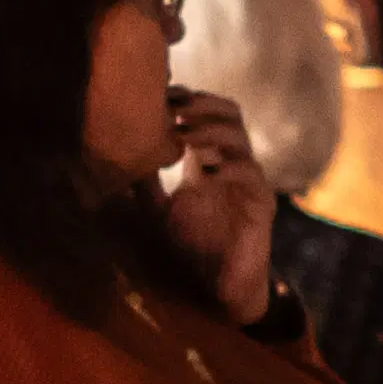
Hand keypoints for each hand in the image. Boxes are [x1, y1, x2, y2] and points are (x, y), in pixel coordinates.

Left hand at [157, 89, 279, 323]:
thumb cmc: (191, 247)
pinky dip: (228, 166)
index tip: (162, 97)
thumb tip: (121, 156)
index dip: (188, 99)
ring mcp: (249, 181)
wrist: (218, 286)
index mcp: (209, 160)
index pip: (208, 113)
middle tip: (175, 107)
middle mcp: (232, 163)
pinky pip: (250, 173)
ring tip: (184, 134)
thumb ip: (145, 184)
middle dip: (203, 105)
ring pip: (239, 137)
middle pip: (230, 114)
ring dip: (210, 130)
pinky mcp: (261, 203)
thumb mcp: (157, 210)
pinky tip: (205, 171)